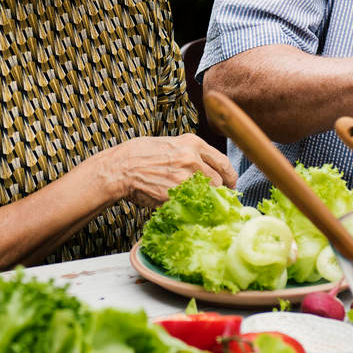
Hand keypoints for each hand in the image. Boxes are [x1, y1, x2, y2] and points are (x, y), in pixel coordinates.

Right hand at [108, 134, 237, 206]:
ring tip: (197, 202)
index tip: (230, 184)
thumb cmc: (143, 154)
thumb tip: (209, 169)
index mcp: (194, 144)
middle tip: (216, 198)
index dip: (230, 176)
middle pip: (219, 181)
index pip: (223, 163)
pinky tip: (183, 206)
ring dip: (205, 200)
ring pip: (207, 194)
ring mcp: (184, 178)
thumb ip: (192, 154)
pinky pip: (190, 204)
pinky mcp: (175, 195)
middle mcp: (192, 159)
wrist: (121, 167)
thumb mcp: (172, 144)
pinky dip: (190, 208)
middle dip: (219, 191)